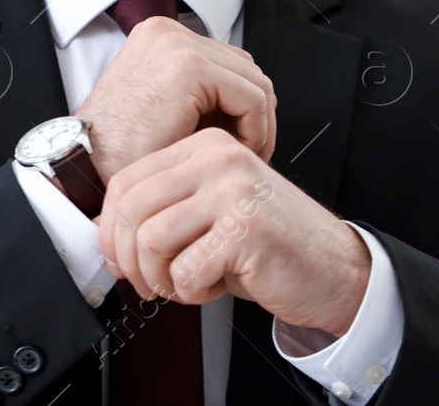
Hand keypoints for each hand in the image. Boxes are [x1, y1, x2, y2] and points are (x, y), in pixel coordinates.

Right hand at [76, 18, 275, 181]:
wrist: (85, 167)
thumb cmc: (122, 151)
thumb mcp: (166, 109)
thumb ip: (203, 95)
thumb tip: (258, 102)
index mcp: (160, 36)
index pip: (228, 61)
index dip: (245, 103)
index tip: (244, 139)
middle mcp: (167, 31)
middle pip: (244, 68)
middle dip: (255, 112)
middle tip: (251, 150)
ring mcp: (176, 44)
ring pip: (254, 81)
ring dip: (259, 122)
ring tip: (245, 154)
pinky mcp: (189, 67)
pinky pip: (252, 97)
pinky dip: (258, 129)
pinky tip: (241, 153)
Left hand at [96, 128, 369, 335]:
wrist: (333, 268)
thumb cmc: (269, 245)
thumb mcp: (210, 214)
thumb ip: (165, 211)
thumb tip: (105, 236)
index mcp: (206, 147)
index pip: (127, 181)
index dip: (111, 231)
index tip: (121, 260)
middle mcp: (218, 159)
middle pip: (131, 208)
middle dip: (130, 259)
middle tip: (150, 283)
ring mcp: (233, 189)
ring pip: (151, 239)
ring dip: (162, 278)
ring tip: (188, 283)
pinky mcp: (245, 228)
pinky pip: (185, 270)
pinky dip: (192, 292)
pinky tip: (215, 285)